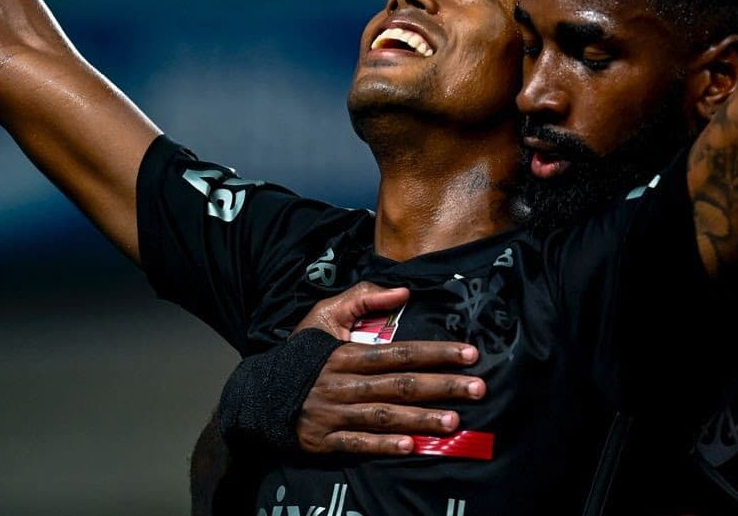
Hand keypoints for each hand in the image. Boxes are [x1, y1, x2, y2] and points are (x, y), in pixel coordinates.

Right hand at [295, 282, 485, 455]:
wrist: (258, 394)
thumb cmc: (300, 354)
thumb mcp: (325, 315)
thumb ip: (363, 297)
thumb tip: (403, 291)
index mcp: (348, 353)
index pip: (400, 352)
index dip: (437, 353)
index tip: (470, 354)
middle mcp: (344, 383)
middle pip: (400, 384)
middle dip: (442, 386)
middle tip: (479, 389)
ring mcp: (335, 414)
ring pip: (384, 416)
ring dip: (421, 419)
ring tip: (455, 421)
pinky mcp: (325, 440)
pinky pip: (357, 443)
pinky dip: (384, 446)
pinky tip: (411, 446)